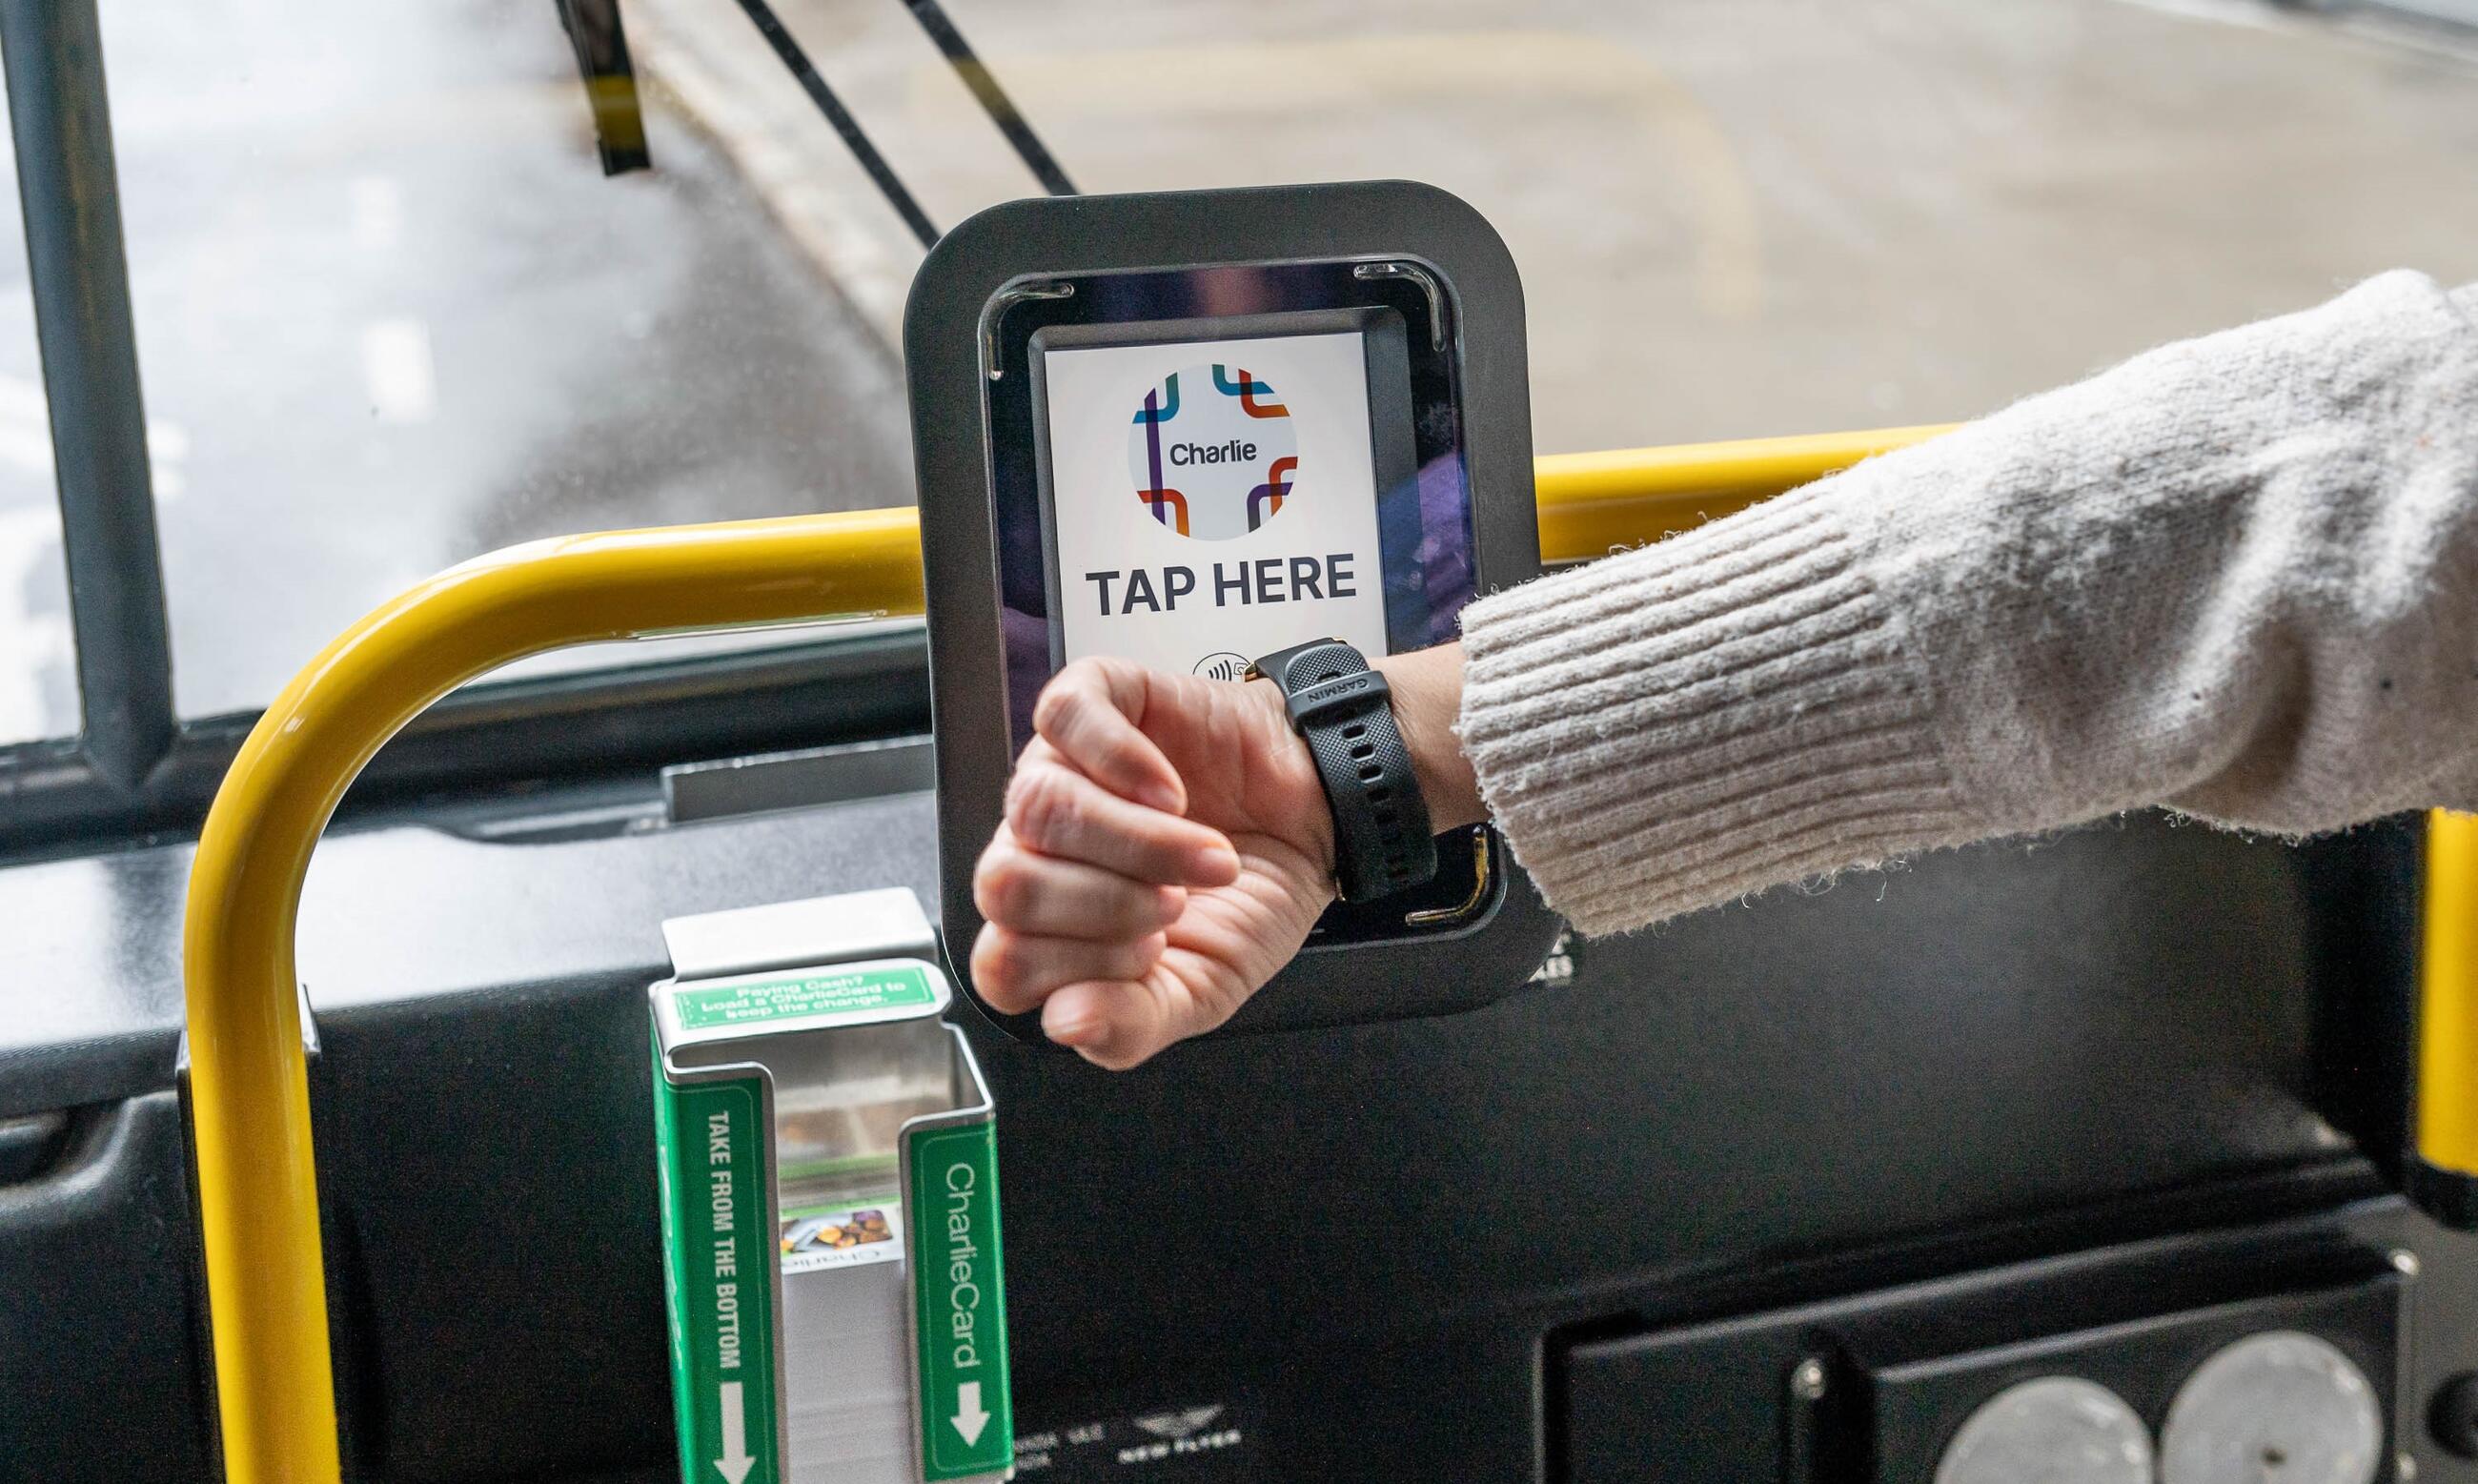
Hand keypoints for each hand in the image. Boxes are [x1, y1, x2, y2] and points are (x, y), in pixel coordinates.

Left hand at [970, 657, 1335, 1067]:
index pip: (1000, 966)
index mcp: (1048, 929)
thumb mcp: (1208, 987)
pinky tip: (1172, 791)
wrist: (1320, 814)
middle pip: (1003, 884)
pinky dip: (1122, 760)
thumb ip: (1134, 1025)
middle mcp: (1038, 849)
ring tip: (1200, 855)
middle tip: (1175, 906)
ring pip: (1039, 806)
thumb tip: (1067, 1026)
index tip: (1153, 957)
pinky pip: (1064, 719)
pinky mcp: (1093, 701)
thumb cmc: (1252, 892)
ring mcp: (1057, 769)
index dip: (1078, 970)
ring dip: (1135, 841)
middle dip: (1105, 906)